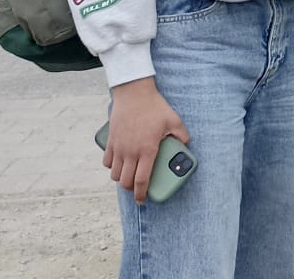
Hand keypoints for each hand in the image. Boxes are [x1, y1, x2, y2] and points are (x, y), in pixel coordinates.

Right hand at [105, 77, 188, 204]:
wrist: (134, 93)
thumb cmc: (155, 107)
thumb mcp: (174, 120)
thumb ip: (182, 135)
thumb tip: (186, 144)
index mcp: (147, 150)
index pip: (142, 180)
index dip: (141, 194)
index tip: (143, 200)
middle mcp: (131, 152)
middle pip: (125, 182)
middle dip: (131, 189)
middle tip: (138, 188)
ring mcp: (119, 147)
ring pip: (115, 174)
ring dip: (121, 178)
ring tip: (129, 176)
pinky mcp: (110, 141)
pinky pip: (107, 161)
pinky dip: (112, 166)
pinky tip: (120, 163)